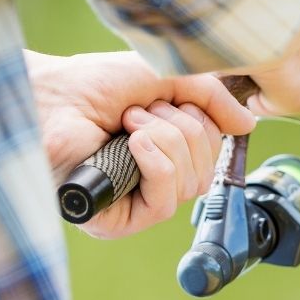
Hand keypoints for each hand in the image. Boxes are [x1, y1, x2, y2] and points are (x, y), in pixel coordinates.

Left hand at [26, 51, 254, 238]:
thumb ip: (211, 98)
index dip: (200, 120)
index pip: (214, 151)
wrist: (50, 94)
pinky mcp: (118, 221)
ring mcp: (135, 203)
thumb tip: (249, 124)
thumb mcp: (168, 78)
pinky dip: (157, 163)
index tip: (164, 99)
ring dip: (165, 139)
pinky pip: (166, 200)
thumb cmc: (95, 83)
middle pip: (208, 169)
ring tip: (128, 124)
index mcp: (165, 150)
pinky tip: (133, 143)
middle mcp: (151, 180)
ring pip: (191, 182)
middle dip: (182, 128)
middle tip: (139, 112)